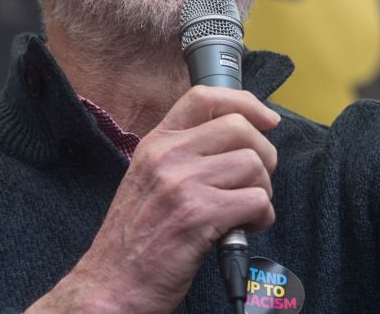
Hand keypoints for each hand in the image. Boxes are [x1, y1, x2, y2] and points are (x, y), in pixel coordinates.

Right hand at [29, 86, 278, 313]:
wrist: (112, 283)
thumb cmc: (136, 237)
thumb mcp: (148, 178)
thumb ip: (183, 153)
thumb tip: (236, 137)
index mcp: (156, 143)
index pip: (204, 98)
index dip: (245, 103)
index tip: (267, 120)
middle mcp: (167, 156)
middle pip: (240, 129)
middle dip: (263, 155)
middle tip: (254, 182)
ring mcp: (182, 184)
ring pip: (254, 165)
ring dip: (262, 191)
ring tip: (245, 211)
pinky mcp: (199, 215)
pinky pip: (256, 201)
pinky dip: (261, 217)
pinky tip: (244, 228)